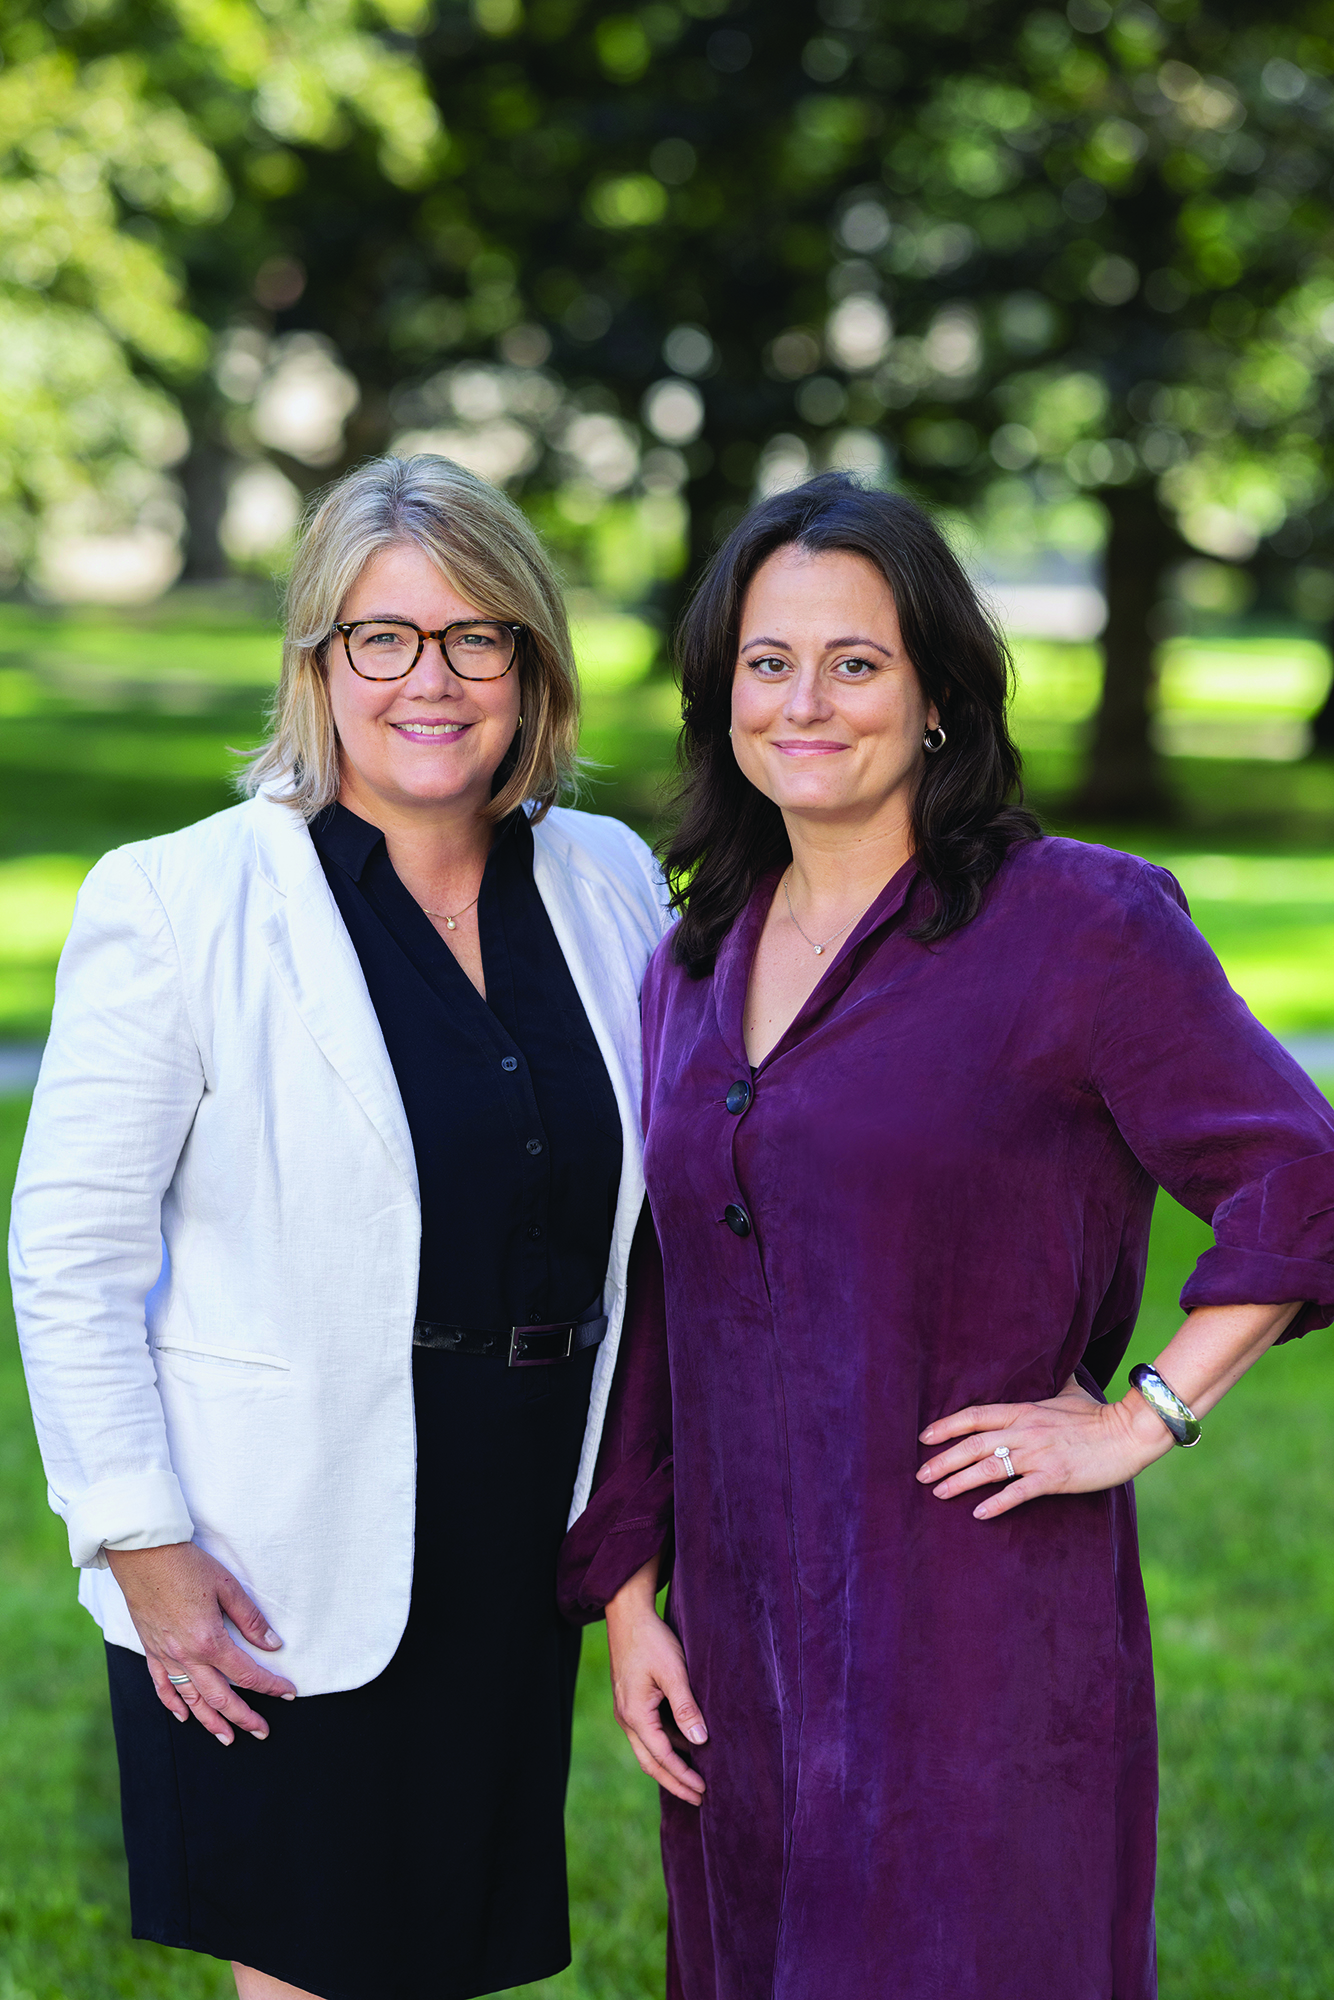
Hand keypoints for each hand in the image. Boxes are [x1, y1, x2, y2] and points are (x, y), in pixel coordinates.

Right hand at [105, 1541, 295, 1743]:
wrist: (143, 1555)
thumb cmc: (187, 1565)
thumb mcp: (227, 1586)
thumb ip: (251, 1619)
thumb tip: (273, 1644)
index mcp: (210, 1641)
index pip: (247, 1674)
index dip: (270, 1686)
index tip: (288, 1693)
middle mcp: (187, 1656)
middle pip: (220, 1698)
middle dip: (243, 1718)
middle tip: (262, 1731)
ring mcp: (166, 1656)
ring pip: (191, 1700)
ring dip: (210, 1722)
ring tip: (227, 1738)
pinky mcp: (151, 1650)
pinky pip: (162, 1686)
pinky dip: (174, 1704)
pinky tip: (184, 1716)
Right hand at [605, 1557, 707, 1806]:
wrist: (628, 1614)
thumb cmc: (652, 1640)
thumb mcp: (674, 1672)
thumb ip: (687, 1708)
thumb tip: (701, 1741)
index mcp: (635, 1715)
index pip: (662, 1757)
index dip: (683, 1776)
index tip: (703, 1791)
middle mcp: (626, 1718)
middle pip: (650, 1762)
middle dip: (674, 1782)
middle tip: (699, 1798)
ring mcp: (626, 1710)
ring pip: (648, 1749)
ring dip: (670, 1766)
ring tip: (695, 1778)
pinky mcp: (631, 1701)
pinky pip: (648, 1734)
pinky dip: (665, 1746)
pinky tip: (685, 1747)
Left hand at [916, 1373, 1172, 1519]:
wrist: (1130, 1432)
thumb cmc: (1099, 1413)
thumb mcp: (1068, 1391)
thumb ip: (1050, 1383)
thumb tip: (1048, 1367)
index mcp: (1025, 1410)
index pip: (975, 1415)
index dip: (947, 1425)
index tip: (924, 1436)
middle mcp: (1025, 1431)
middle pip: (974, 1444)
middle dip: (943, 1459)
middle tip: (919, 1474)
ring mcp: (1039, 1454)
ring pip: (989, 1467)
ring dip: (960, 1481)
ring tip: (938, 1492)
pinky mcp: (1055, 1477)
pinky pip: (1019, 1491)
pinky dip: (997, 1502)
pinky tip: (978, 1513)